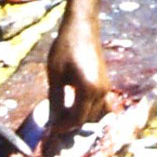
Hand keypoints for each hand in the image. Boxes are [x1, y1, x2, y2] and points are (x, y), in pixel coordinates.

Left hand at [46, 15, 108, 135]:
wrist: (82, 26)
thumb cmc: (66, 47)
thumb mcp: (56, 75)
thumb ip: (55, 100)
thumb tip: (51, 122)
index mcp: (89, 90)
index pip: (77, 120)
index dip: (62, 128)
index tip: (49, 129)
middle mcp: (102, 92)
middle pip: (87, 120)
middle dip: (71, 126)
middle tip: (54, 125)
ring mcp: (106, 88)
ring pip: (96, 115)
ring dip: (81, 119)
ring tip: (64, 117)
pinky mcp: (105, 83)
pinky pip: (101, 105)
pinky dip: (89, 111)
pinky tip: (75, 107)